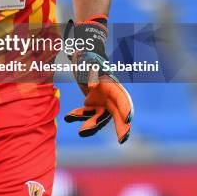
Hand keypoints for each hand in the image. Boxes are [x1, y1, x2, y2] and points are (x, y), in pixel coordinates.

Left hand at [63, 19, 132, 143]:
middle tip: (122, 140)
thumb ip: (90, 71)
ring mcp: (103, 100)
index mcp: (112, 83)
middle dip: (122, 127)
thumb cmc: (86, 56)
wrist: (82, 55)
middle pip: (119, 112)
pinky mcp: (94, 104)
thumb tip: (91, 86)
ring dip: (92, 125)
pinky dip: (79, 116)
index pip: (123, 98)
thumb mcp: (87, 60)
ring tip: (81, 132)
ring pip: (102, 118)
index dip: (127, 109)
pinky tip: (68, 117)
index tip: (128, 120)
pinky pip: (88, 114)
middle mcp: (111, 94)